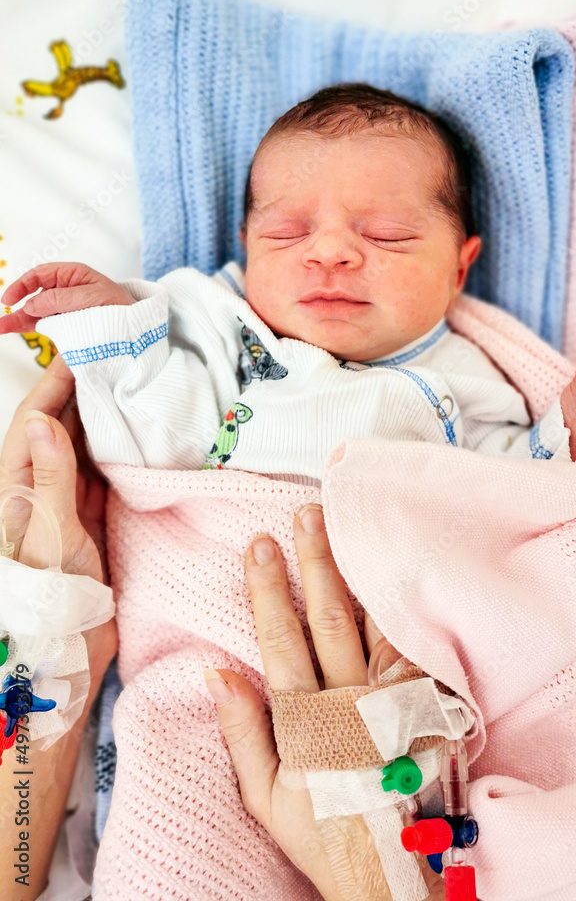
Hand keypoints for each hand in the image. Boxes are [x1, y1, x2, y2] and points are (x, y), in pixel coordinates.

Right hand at [0, 262, 134, 334]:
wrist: (139, 329)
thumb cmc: (121, 306)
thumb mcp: (92, 298)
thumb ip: (61, 300)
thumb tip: (31, 305)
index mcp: (74, 275)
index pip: (41, 274)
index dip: (23, 285)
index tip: (10, 298)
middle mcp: (67, 290)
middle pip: (34, 295)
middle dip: (16, 305)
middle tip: (1, 318)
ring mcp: (67, 308)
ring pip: (36, 312)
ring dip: (18, 319)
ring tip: (1, 328)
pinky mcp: (69, 324)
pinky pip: (45, 324)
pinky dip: (30, 327)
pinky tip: (14, 329)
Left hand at [0, 355, 112, 588]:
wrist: (67, 647)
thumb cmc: (48, 595)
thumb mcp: (48, 533)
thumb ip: (47, 477)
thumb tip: (41, 419)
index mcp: (14, 487)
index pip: (33, 423)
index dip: (54, 385)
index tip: (79, 352)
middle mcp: (38, 488)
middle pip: (57, 428)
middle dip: (81, 393)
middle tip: (112, 359)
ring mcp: (64, 502)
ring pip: (82, 448)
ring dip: (102, 418)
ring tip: (128, 385)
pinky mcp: (89, 518)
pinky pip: (103, 473)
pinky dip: (117, 450)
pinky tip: (135, 433)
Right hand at [204, 507, 442, 900]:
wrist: (393, 871)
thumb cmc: (323, 831)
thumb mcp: (266, 796)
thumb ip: (243, 733)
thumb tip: (219, 670)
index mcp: (307, 724)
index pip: (282, 642)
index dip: (269, 591)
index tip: (259, 546)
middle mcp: (351, 705)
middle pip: (331, 620)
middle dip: (315, 563)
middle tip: (307, 514)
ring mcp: (392, 704)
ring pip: (374, 625)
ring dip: (358, 573)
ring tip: (348, 528)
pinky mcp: (424, 707)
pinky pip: (415, 650)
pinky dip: (405, 609)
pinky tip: (398, 573)